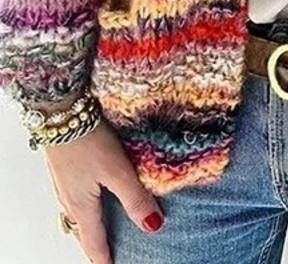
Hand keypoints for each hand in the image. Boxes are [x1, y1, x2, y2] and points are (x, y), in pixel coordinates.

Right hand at [43, 119, 163, 263]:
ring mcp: (64, 184)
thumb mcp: (117, 171)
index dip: (104, 258)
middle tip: (106, 255)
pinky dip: (84, 208)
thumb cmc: (88, 140)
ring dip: (88, 226)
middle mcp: (68, 199)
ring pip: (76, 215)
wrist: (60, 112)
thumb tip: (152, 227)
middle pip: (82, 231)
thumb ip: (135, 198)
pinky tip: (92, 197)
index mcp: (82, 206)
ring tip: (101, 231)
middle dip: (94, 245)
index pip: (94, 241)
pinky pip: (73, 199)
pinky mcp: (64, 168)